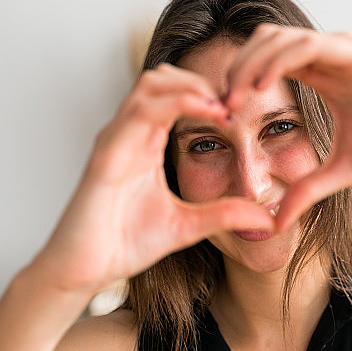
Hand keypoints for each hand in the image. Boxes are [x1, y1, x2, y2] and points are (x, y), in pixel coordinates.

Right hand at [32, 64, 273, 294]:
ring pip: (149, 85)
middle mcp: (128, 134)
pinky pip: (138, 114)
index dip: (208, 93)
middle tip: (234, 102)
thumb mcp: (187, 226)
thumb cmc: (123, 244)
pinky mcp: (105, 157)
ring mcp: (114, 141)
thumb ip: (224, 215)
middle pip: (161, 78)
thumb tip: (268, 217)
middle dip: (200, 81)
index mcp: (145, 144)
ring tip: (222, 107)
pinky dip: (174, 104)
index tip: (240, 109)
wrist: (83, 272)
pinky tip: (205, 114)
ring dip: (190, 86)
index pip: (174, 95)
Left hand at [224, 24, 351, 230]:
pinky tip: (261, 88)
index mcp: (320, 74)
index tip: (220, 115)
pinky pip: (308, 46)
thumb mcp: (343, 171)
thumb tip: (276, 223)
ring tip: (231, 98)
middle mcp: (326, 56)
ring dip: (248, 65)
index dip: (238, 83)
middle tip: (215, 106)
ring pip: (278, 38)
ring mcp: (341, 50)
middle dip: (234, 71)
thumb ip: (307, 191)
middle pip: (262, 44)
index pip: (265, 63)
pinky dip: (278, 61)